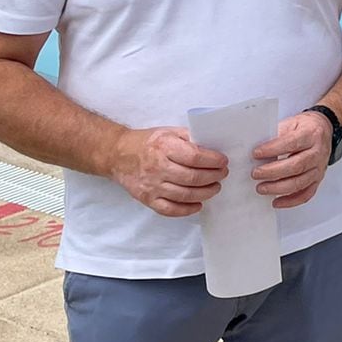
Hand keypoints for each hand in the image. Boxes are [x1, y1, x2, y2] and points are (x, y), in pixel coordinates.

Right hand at [111, 127, 227, 218]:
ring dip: (205, 193)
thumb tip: (213, 145)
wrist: (119, 154)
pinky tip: (198, 204)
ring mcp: (152, 185)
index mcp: (164, 146)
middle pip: (192, 178)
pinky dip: (187, 210)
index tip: (223, 162)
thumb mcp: (169, 131)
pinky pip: (169, 210)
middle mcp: (158, 167)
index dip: (213, 161)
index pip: (195, 157)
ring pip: (184, 195)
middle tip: (222, 175)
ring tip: (215, 187)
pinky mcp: (147, 199)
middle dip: (213, 177)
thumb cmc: (148, 142)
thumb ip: (189, 137)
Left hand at [251, 110, 331, 208]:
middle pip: (296, 166)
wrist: (324, 129)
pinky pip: (306, 194)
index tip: (256, 153)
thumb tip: (258, 150)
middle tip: (255, 173)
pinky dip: (291, 201)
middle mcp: (317, 152)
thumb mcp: (292, 123)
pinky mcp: (318, 179)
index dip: (273, 149)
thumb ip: (277, 135)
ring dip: (278, 188)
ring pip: (300, 182)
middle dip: (272, 172)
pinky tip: (277, 202)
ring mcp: (319, 168)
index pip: (291, 143)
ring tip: (261, 188)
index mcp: (310, 134)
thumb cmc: (305, 127)